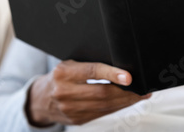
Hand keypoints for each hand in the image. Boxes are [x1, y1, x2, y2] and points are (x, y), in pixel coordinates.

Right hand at [25, 60, 150, 126]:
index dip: (112, 74)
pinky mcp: (77, 120)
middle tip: (142, 86)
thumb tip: (119, 65)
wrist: (41, 99)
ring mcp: (70, 109)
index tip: (128, 77)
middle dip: (127, 91)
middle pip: (103, 93)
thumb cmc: (61, 76)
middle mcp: (65, 92)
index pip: (92, 72)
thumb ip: (89, 65)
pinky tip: (126, 101)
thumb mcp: (70, 64)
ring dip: (126, 101)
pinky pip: (102, 113)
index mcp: (64, 73)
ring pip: (105, 106)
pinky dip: (117, 107)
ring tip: (140, 94)